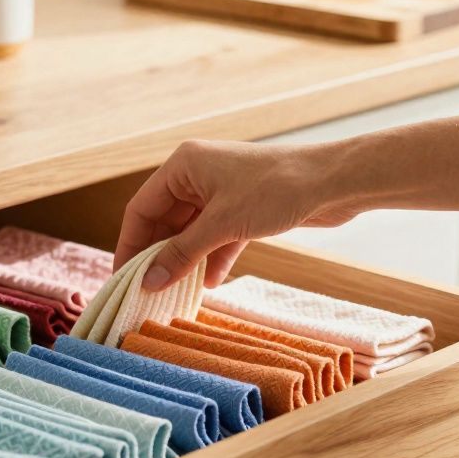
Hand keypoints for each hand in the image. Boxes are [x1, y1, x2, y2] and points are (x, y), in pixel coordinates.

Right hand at [115, 139, 359, 290]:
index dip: (130, 245)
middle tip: (148, 292)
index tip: (124, 279)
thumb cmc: (277, 189)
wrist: (334, 182)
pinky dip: (212, 259)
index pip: (141, 209)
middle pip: (164, 222)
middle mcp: (197, 175)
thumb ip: (181, 254)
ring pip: (190, 232)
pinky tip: (211, 283)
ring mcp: (221, 192)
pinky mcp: (243, 209)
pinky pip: (216, 237)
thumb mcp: (221, 225)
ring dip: (185, 262)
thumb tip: (147, 281)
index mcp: (183, 165)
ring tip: (176, 293)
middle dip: (158, 257)